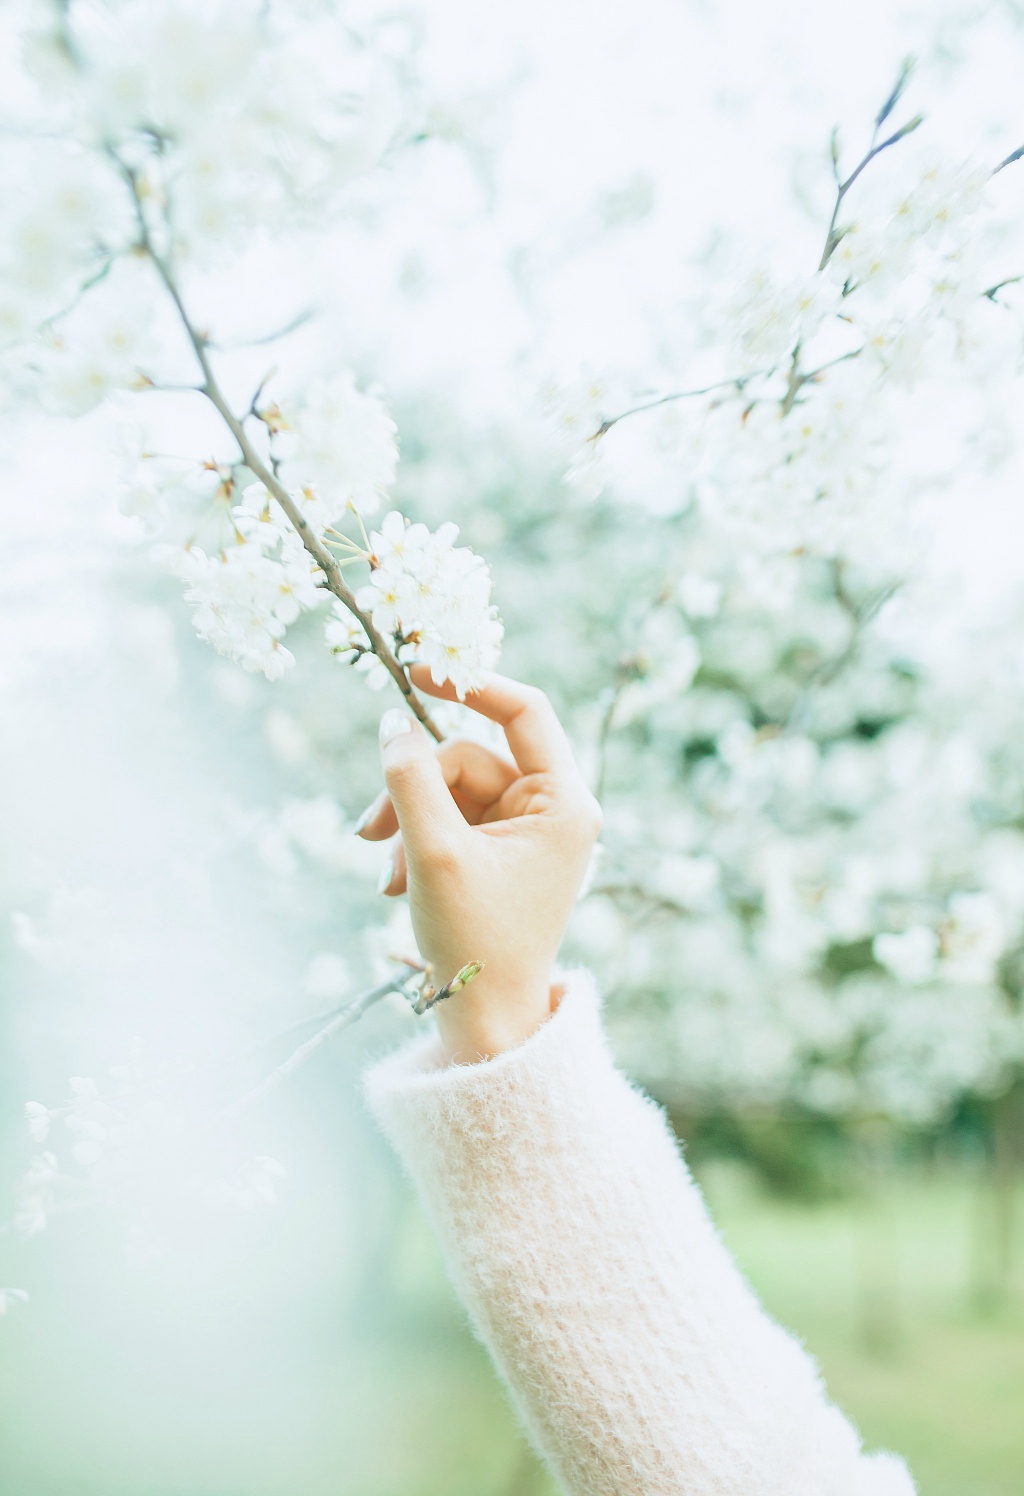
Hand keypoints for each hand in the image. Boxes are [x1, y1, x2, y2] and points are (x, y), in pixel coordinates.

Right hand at [355, 667, 601, 1063]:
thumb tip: (390, 720)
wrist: (485, 1022)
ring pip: (449, 791)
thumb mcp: (434, 852)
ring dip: (408, 826)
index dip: (470, 682)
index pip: (524, 711)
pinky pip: (449, 821)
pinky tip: (396, 886)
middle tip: (368, 832)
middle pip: (469, 757)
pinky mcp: (499, 853)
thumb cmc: (475, 941)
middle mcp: (553, 810)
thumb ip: (409, 778)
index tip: (415, 668)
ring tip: (387, 876)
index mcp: (564, 803)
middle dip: (413, 790)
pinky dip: (417, 844)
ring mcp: (525, 832)